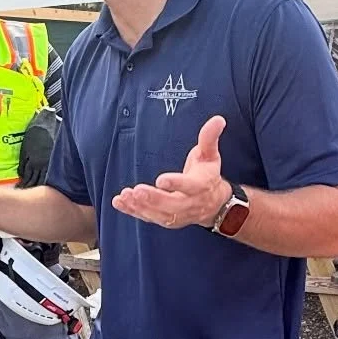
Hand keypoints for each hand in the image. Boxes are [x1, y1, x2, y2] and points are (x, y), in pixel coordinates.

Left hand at [112, 115, 231, 229]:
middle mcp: (190, 203)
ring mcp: (178, 215)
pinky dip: (133, 211)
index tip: (160, 180)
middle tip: (137, 190)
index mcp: (200, 186)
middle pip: (172, 204)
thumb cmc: (208, 175)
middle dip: (154, 198)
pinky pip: (148, 218)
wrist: (213, 204)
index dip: (176, 183)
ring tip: (125, 195)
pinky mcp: (166, 219)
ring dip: (141, 206)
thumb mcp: (211, 155)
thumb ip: (210, 138)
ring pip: (159, 214)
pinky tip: (119, 202)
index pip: (189, 186)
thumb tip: (218, 119)